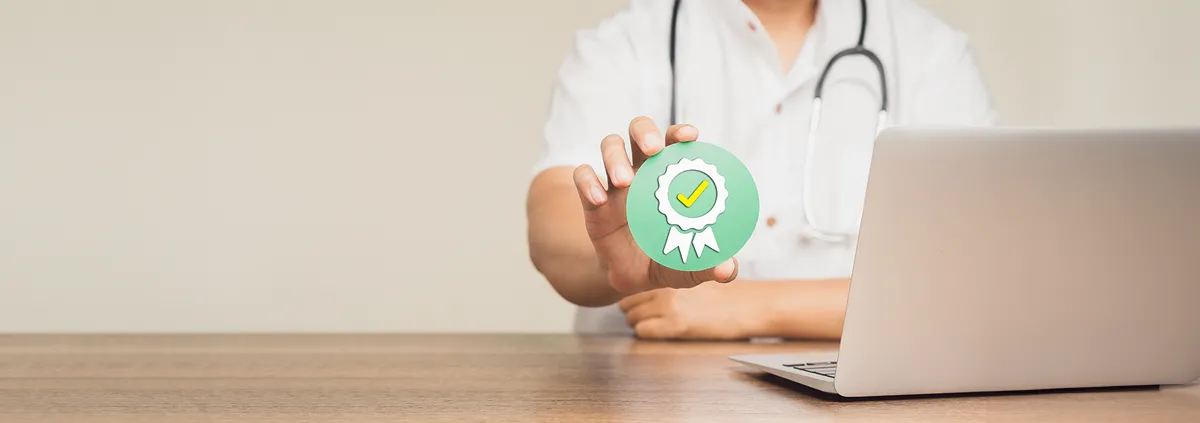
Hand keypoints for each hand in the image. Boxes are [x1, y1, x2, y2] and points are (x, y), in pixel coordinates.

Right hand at [573, 117, 736, 293]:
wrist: (632, 277)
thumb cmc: (667, 260)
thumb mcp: (688, 266)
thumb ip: (708, 265)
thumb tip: (728, 271)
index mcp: (671, 176)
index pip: (674, 142)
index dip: (680, 132)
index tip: (690, 136)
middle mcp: (643, 170)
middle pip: (639, 130)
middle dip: (645, 131)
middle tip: (653, 149)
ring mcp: (615, 182)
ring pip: (610, 146)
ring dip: (615, 156)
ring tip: (624, 180)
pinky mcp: (592, 199)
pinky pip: (584, 177)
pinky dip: (588, 182)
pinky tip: (599, 199)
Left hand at [618, 283, 764, 339]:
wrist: (746, 307)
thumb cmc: (723, 291)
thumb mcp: (697, 272)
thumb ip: (675, 271)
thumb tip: (650, 272)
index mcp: (670, 268)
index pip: (634, 279)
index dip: (634, 288)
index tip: (637, 291)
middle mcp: (666, 284)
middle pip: (628, 297)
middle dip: (633, 304)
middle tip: (646, 306)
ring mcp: (669, 305)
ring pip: (631, 314)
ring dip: (638, 318)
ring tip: (654, 317)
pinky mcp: (675, 325)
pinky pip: (643, 330)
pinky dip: (647, 331)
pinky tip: (660, 328)